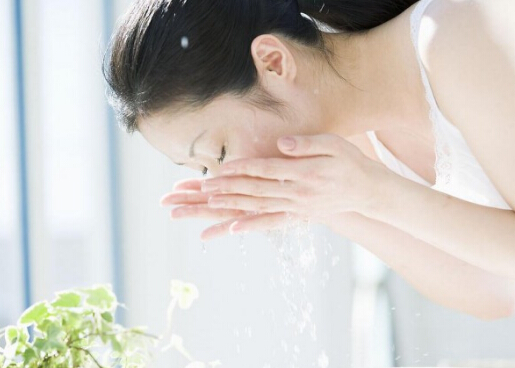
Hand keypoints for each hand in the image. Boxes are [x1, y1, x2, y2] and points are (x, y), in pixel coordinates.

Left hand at [161, 134, 392, 238]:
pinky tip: (232, 229)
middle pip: (255, 191)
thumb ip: (306, 144)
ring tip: (208, 204)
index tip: (220, 169)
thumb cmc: (350, 163)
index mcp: (304, 173)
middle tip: (201, 188)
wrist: (367, 192)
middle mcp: (297, 193)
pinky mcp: (298, 217)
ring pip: (258, 207)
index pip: (265, 170)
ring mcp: (296, 208)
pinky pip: (271, 223)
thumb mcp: (334, 145)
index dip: (242, 169)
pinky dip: (251, 226)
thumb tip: (281, 143)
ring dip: (231, 206)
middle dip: (226, 189)